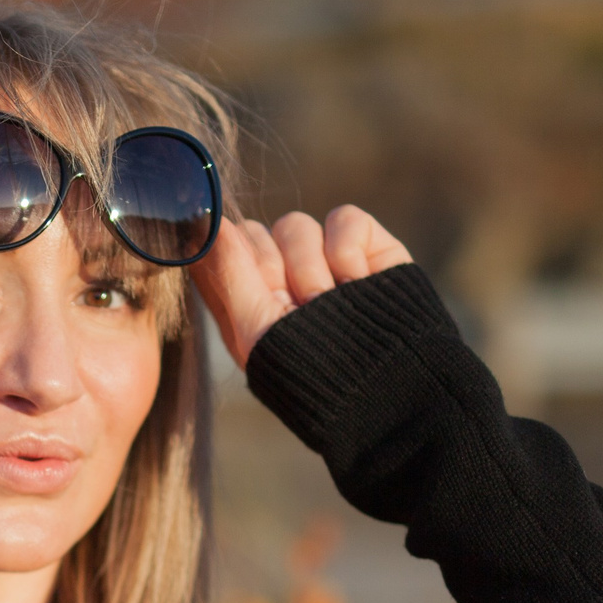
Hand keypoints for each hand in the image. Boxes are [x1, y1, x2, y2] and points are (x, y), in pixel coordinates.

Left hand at [189, 204, 413, 369]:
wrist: (390, 385)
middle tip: (298, 307)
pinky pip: (343, 218)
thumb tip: (212, 221)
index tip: (259, 291)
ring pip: (295, 225)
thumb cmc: (312, 373)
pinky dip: (347, 251)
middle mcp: (283, 275)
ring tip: (328, 303)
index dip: (236, 262)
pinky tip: (357, 281)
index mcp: (249, 299)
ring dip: (310, 269)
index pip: (222, 249)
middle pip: (257, 232)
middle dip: (274, 270)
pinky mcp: (365, 245)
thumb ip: (230, 273)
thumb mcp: (257, 332)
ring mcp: (323, 258)